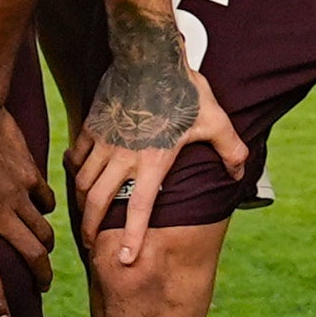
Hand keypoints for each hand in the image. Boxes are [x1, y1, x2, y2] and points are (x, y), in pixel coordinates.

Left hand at [0, 73, 54, 316]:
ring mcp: (18, 194)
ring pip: (43, 231)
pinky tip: (38, 208)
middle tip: (40, 287)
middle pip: (30, 257)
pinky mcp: (29, 174)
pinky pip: (44, 200)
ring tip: (41, 252)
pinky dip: (44, 209)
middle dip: (40, 278)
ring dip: (44, 246)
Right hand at [73, 13, 247, 269]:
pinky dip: (75, 171)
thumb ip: (231, 150)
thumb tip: (239, 173)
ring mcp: (105, 142)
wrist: (148, 55)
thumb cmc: (184, 89)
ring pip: (84, 182)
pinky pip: (78, 156)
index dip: (132, 238)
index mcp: (154, 162)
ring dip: (83, 204)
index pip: (141, 209)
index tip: (124, 261)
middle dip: (93, 230)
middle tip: (92, 247)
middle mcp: (124, 157)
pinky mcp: (93, 126)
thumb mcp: (216, 120)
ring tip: (86, 218)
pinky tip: (78, 178)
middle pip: (100, 203)